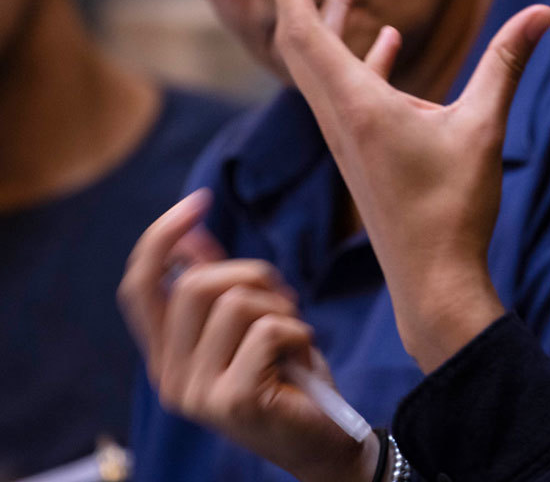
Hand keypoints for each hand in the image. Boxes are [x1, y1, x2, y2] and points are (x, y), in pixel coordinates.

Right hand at [118, 191, 374, 481]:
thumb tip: (192, 234)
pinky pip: (267, 330)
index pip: (139, 288)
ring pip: (234, 302)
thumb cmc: (286, 373)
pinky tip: (301, 356)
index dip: (162, 238)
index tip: (199, 202)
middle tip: (282, 301)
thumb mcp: (248, 323)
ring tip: (291, 335)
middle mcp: (169, 378)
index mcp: (166, 356)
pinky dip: (298, 331)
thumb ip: (217, 286)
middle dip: (252, 274)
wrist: (321, 437)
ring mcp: (196, 394)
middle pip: (194, 284)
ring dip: (279, 307)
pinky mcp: (232, 402)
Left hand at [263, 0, 549, 371]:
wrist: (432, 281)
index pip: (301, 27)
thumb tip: (545, 12)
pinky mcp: (363, 145)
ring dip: (331, 8)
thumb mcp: (483, 128)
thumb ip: (507, 64)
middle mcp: (338, 113)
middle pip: (298, 33)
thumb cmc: (452, 210)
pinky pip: (349, 84)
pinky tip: (385, 36)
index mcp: (354, 104)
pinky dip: (360, 51)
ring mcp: (347, 131)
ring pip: (323, 57)